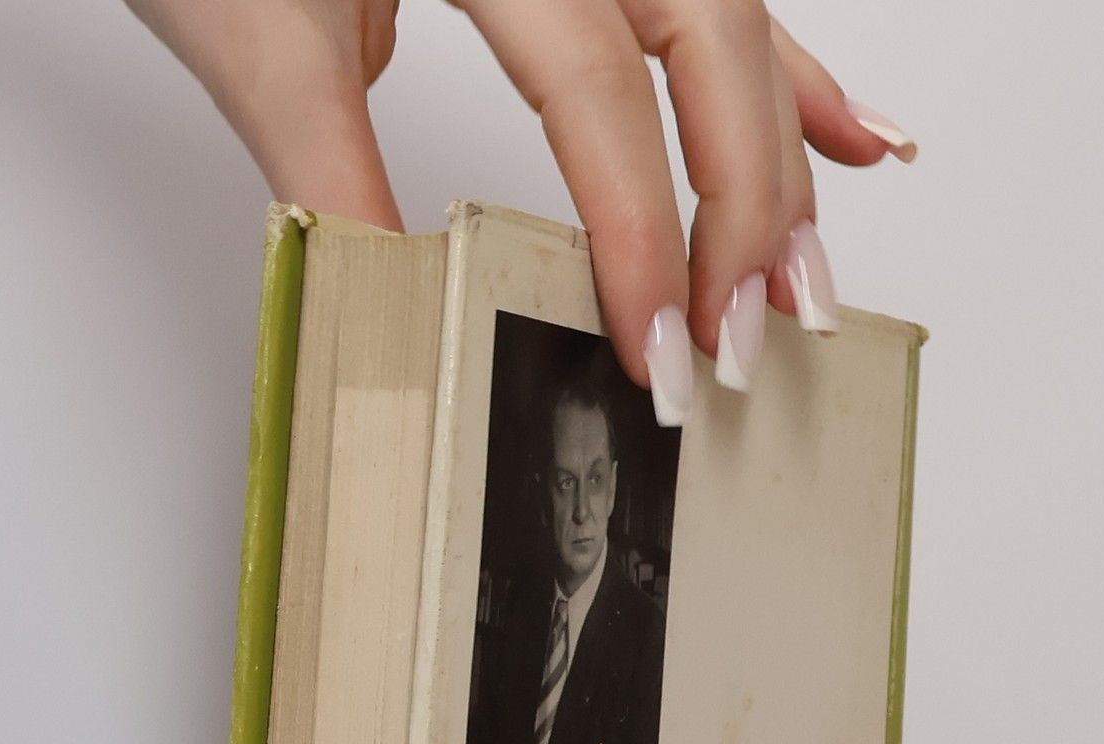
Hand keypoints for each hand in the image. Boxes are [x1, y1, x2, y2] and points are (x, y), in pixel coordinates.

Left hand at [123, 0, 913, 414]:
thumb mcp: (253, 29)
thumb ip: (329, 165)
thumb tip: (396, 301)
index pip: (597, 89)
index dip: (639, 232)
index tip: (655, 350)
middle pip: (711, 40)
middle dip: (744, 204)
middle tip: (741, 337)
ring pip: (735, 19)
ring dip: (782, 155)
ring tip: (805, 277)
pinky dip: (788, 73)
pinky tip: (849, 135)